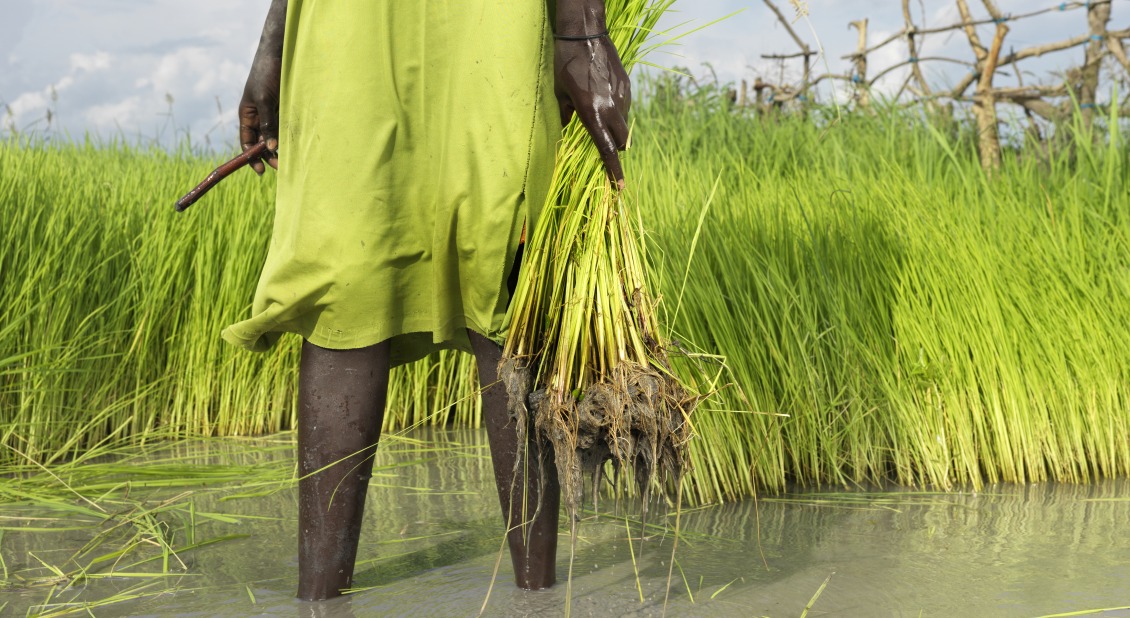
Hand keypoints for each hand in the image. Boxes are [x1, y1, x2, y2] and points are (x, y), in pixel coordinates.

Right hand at [239, 0, 286, 174]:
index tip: (261, 171)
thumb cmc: (266, 73)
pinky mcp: (287, 110)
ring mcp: (274, 114)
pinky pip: (288, 128)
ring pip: (276, 137)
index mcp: (248, 115)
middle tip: (282, 166)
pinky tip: (298, 145)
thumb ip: (268, 123)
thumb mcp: (264, 100)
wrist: (281, 54)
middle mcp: (260, 117)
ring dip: (282, 148)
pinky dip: (291, 137)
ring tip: (291, 159)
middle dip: (270, 156)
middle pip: (262, 143)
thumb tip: (270, 147)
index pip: (246, 142)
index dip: (251, 157)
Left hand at [554, 35, 631, 188]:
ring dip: (614, 128)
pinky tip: (603, 96)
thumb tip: (566, 129)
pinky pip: (625, 107)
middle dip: (614, 149)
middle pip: (620, 142)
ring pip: (624, 124)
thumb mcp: (559, 92)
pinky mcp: (627, 86)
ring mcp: (622, 96)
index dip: (613, 170)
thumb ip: (565, 114)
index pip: (605, 149)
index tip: (619, 187)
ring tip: (597, 110)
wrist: (585, 34)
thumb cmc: (565, 63)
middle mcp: (611, 108)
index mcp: (591, 113)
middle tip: (605, 147)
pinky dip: (616, 111)